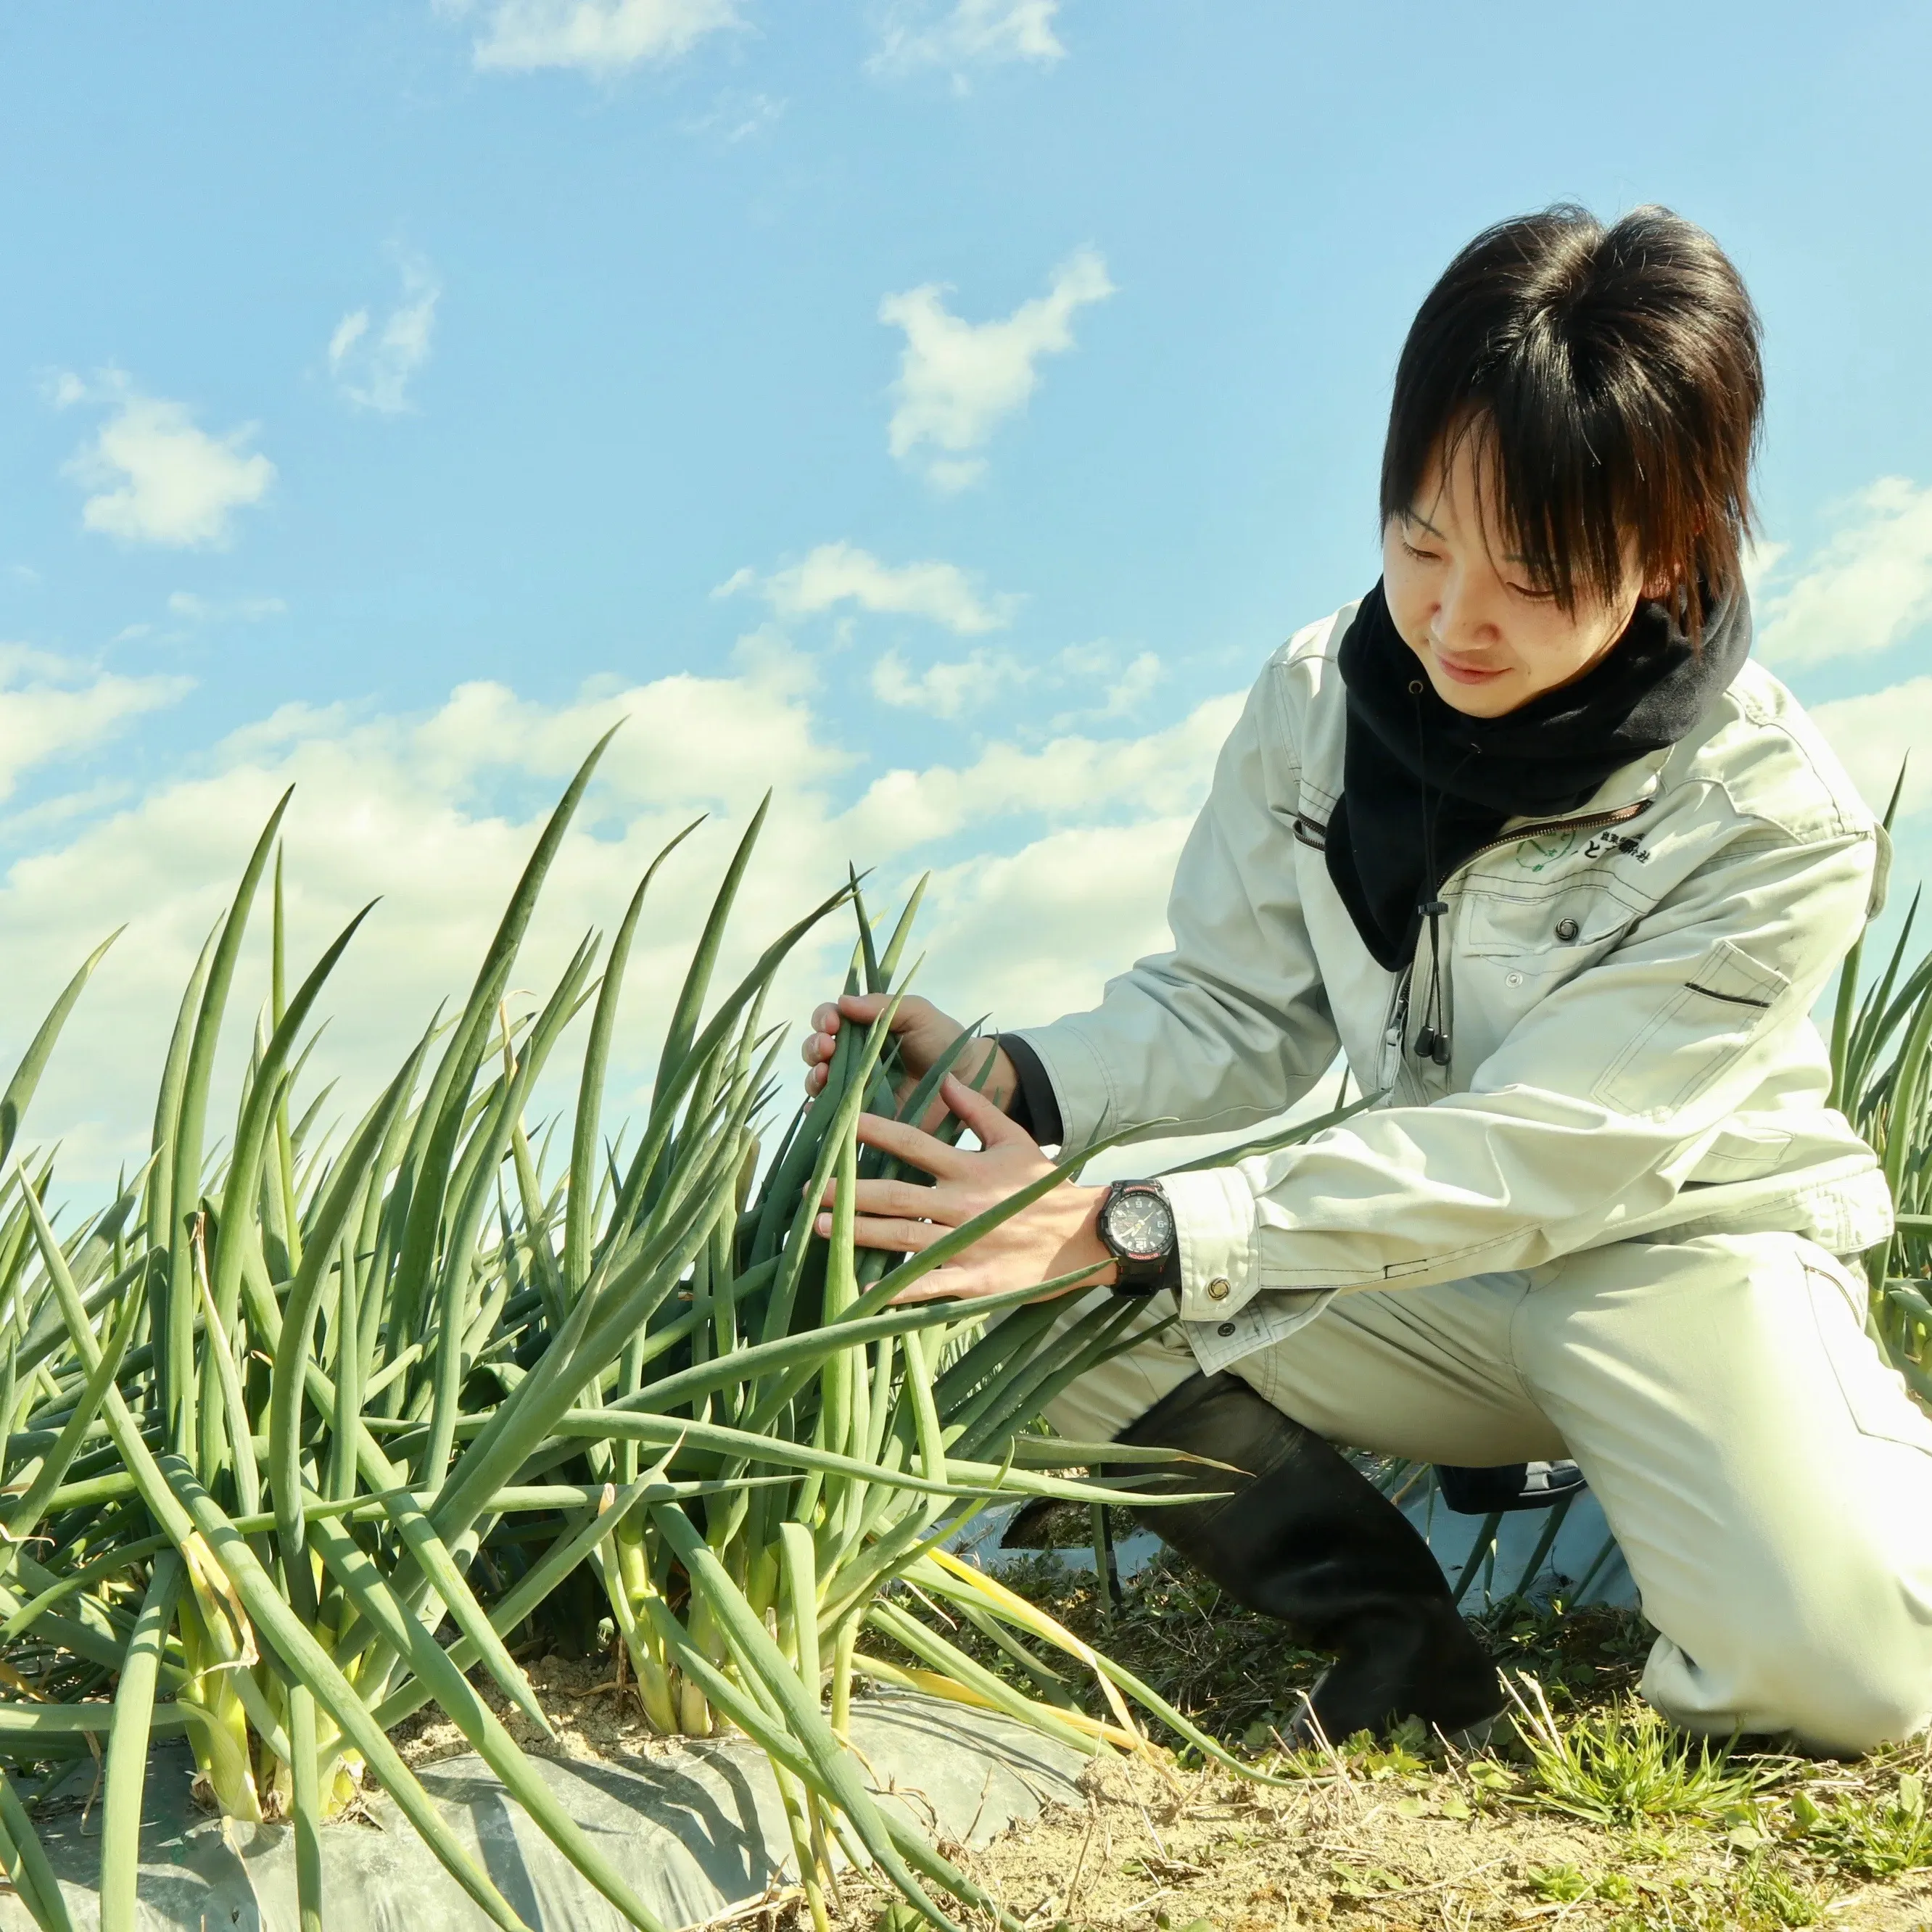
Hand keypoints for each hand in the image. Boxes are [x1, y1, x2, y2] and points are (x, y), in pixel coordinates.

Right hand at [801, 992, 1017, 1128]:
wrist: (969, 1078)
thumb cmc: (944, 1039)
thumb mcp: (917, 1013)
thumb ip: (884, 1005)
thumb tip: (843, 1001)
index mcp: (863, 1027)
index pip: (830, 1018)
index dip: (824, 1019)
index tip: (832, 1023)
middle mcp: (853, 1056)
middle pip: (817, 1050)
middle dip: (814, 1047)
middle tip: (827, 1049)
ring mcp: (856, 1087)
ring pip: (819, 1082)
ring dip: (814, 1077)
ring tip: (824, 1077)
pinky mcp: (864, 1116)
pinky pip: (834, 1115)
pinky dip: (818, 1113)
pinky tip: (817, 1109)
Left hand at [816, 1075, 1112, 1304]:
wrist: (1086, 1238)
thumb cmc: (1045, 1187)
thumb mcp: (1016, 1140)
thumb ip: (979, 1109)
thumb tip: (945, 1079)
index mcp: (971, 1168)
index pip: (914, 1144)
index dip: (876, 1132)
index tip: (840, 1123)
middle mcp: (964, 1205)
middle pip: (897, 1196)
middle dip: (849, 1193)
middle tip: (808, 1189)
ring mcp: (968, 1246)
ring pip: (903, 1239)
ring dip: (859, 1234)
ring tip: (818, 1228)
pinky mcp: (975, 1282)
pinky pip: (929, 1287)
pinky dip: (896, 1289)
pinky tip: (861, 1289)